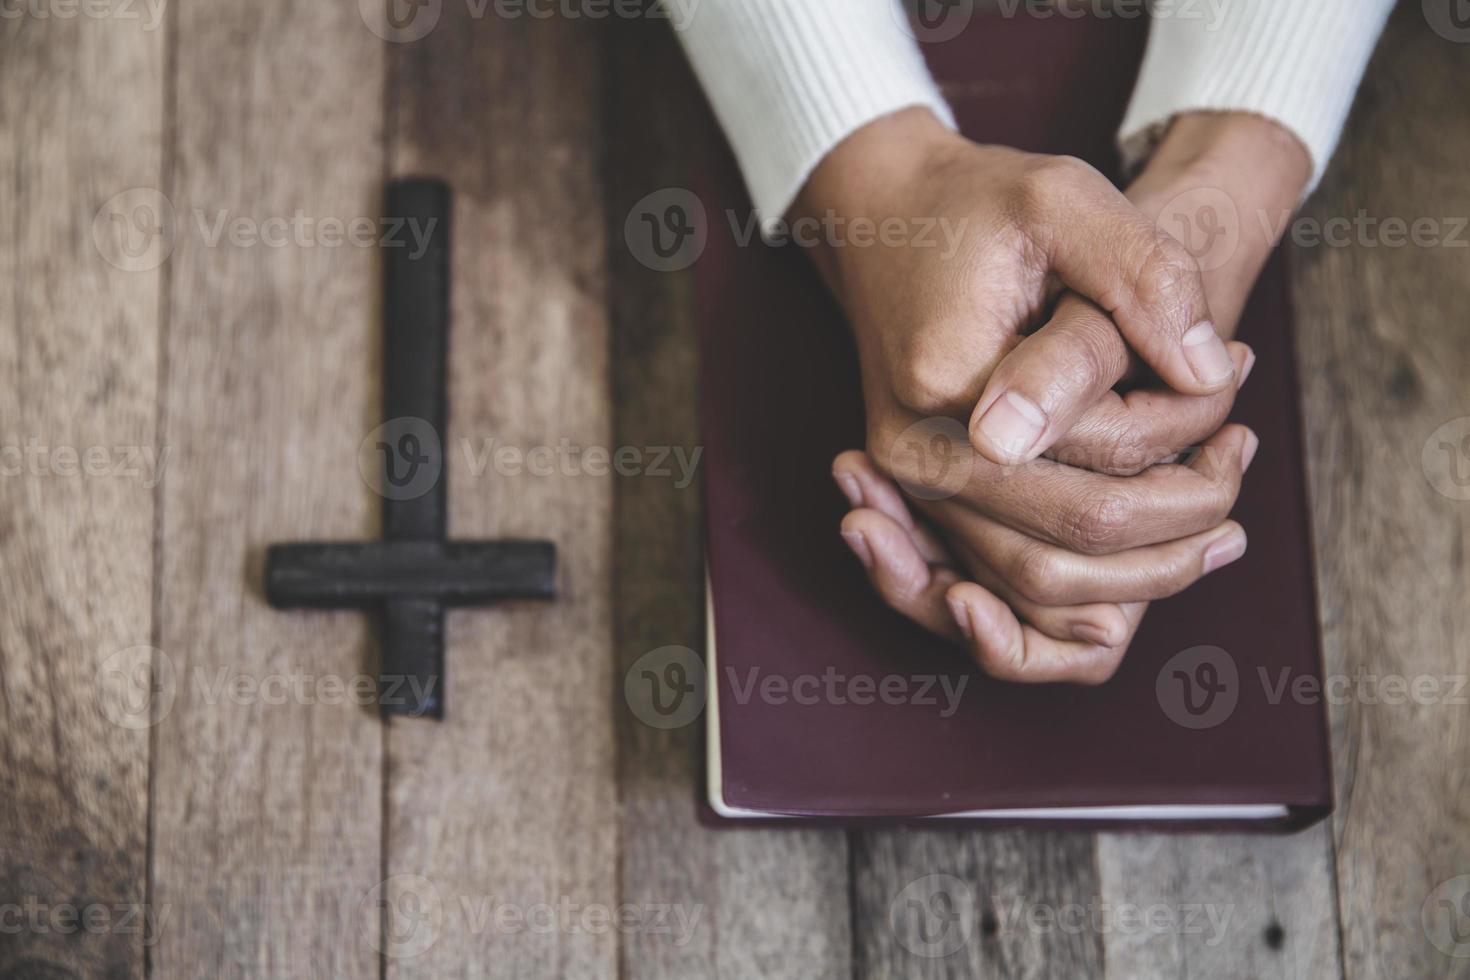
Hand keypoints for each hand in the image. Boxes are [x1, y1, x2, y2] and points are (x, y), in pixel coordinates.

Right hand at [820, 111, 1310, 681]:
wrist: (883, 218)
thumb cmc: (975, 204)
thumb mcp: (1066, 199)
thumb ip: (1144, 278)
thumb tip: (1211, 371)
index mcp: (950, 384)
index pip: (1101, 453)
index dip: (1190, 423)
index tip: (1236, 365)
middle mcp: (917, 454)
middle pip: (1071, 539)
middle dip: (1177, 520)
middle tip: (1241, 462)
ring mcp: (911, 483)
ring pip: (1039, 579)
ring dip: (1139, 570)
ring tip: (1220, 521)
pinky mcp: (923, 492)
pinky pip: (1009, 572)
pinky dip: (1086, 574)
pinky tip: (1154, 543)